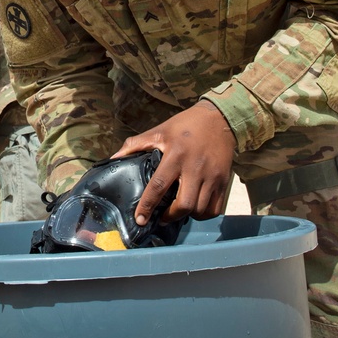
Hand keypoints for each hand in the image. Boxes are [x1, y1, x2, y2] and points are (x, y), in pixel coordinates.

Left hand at [112, 102, 235, 222]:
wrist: (219, 118)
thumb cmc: (185, 125)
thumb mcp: (159, 131)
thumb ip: (135, 144)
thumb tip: (113, 158)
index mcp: (176, 155)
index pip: (159, 186)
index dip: (148, 205)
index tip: (140, 219)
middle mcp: (195, 168)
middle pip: (184, 204)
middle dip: (170, 216)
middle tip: (162, 217)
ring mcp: (212, 176)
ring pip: (200, 209)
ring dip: (187, 216)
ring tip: (177, 212)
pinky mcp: (224, 181)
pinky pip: (215, 208)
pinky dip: (204, 214)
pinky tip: (194, 208)